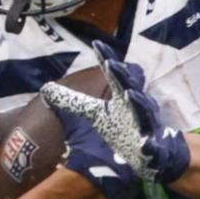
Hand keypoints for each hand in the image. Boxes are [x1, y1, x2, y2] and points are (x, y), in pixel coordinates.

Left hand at [41, 41, 190, 183]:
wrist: (149, 154)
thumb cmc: (123, 128)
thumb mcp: (95, 115)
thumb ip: (74, 102)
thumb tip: (47, 89)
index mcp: (121, 97)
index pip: (113, 75)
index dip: (105, 59)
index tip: (96, 44)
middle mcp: (135, 107)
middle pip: (129, 87)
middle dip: (121, 76)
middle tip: (111, 63)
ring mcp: (146, 127)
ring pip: (143, 112)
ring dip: (138, 102)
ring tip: (129, 93)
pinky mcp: (152, 148)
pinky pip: (152, 146)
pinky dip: (149, 145)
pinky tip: (146, 144)